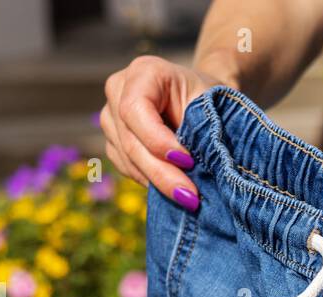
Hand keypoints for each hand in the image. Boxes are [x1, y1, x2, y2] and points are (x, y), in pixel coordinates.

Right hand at [100, 56, 223, 211]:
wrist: (205, 102)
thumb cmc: (211, 101)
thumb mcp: (210, 107)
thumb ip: (196, 130)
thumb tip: (187, 169)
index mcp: (143, 71)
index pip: (134, 109)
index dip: (157, 140)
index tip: (187, 162)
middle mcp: (118, 90)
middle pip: (130, 140)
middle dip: (162, 173)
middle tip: (190, 198)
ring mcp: (111, 116)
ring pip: (127, 159)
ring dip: (158, 183)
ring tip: (188, 199)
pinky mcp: (113, 141)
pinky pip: (127, 168)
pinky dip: (151, 182)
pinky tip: (173, 191)